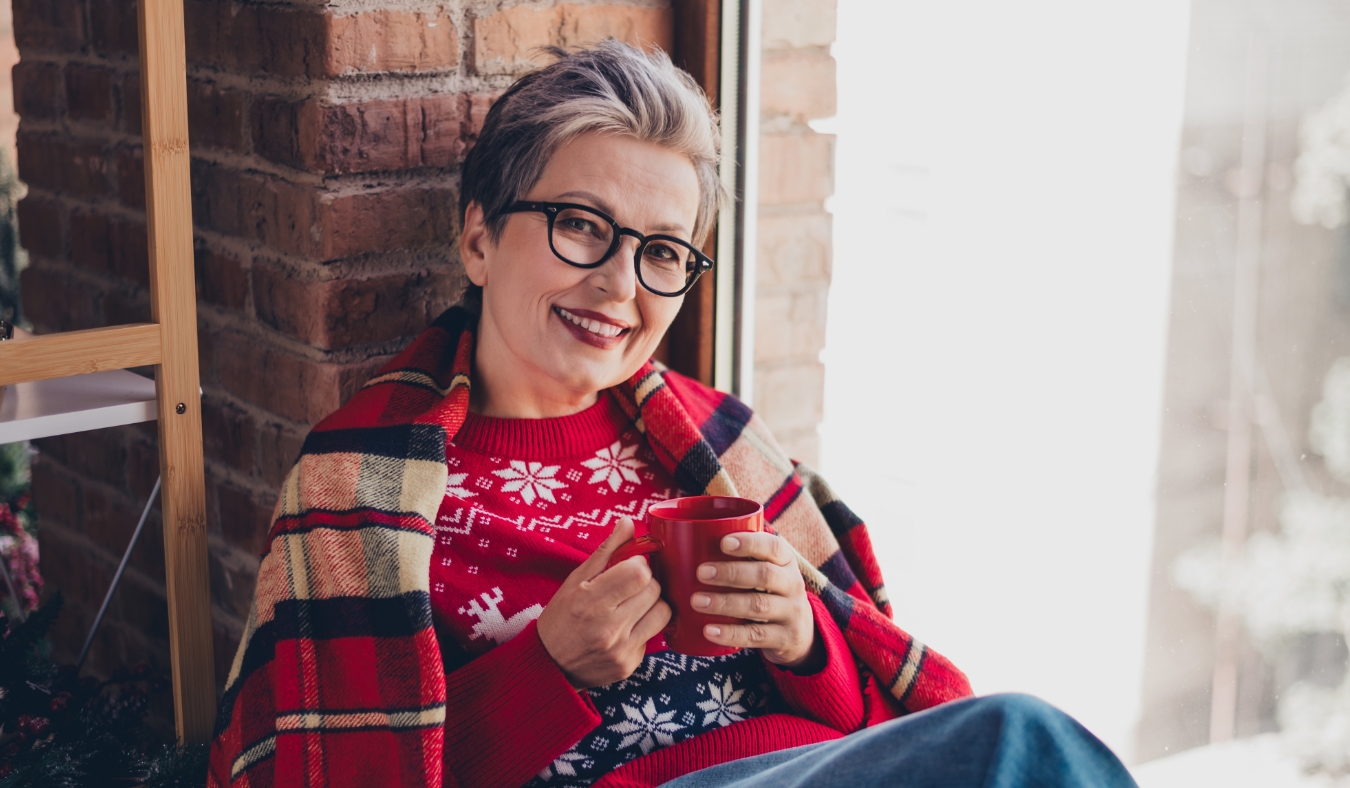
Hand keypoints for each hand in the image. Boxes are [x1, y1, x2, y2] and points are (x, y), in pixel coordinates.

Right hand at [536, 517, 671, 688]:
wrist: (549, 665)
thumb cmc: (561, 617)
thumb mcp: (575, 581)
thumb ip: (606, 551)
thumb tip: (628, 523)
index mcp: (589, 601)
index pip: (639, 572)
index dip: (638, 565)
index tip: (629, 567)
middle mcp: (607, 628)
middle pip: (653, 590)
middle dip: (645, 582)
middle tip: (629, 586)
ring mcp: (620, 649)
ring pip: (662, 612)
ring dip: (652, 604)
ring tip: (632, 605)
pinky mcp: (630, 665)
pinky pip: (653, 636)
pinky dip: (644, 627)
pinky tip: (625, 628)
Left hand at [692, 532, 821, 670]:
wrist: (799, 631)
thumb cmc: (768, 592)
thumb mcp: (765, 571)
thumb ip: (738, 558)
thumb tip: (684, 542)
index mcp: (785, 561)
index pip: (773, 547)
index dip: (749, 543)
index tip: (723, 543)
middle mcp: (792, 584)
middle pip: (764, 575)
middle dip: (731, 573)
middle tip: (701, 573)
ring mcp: (791, 613)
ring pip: (758, 606)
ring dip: (725, 603)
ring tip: (697, 601)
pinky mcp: (784, 638)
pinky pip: (756, 636)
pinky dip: (731, 634)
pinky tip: (710, 630)